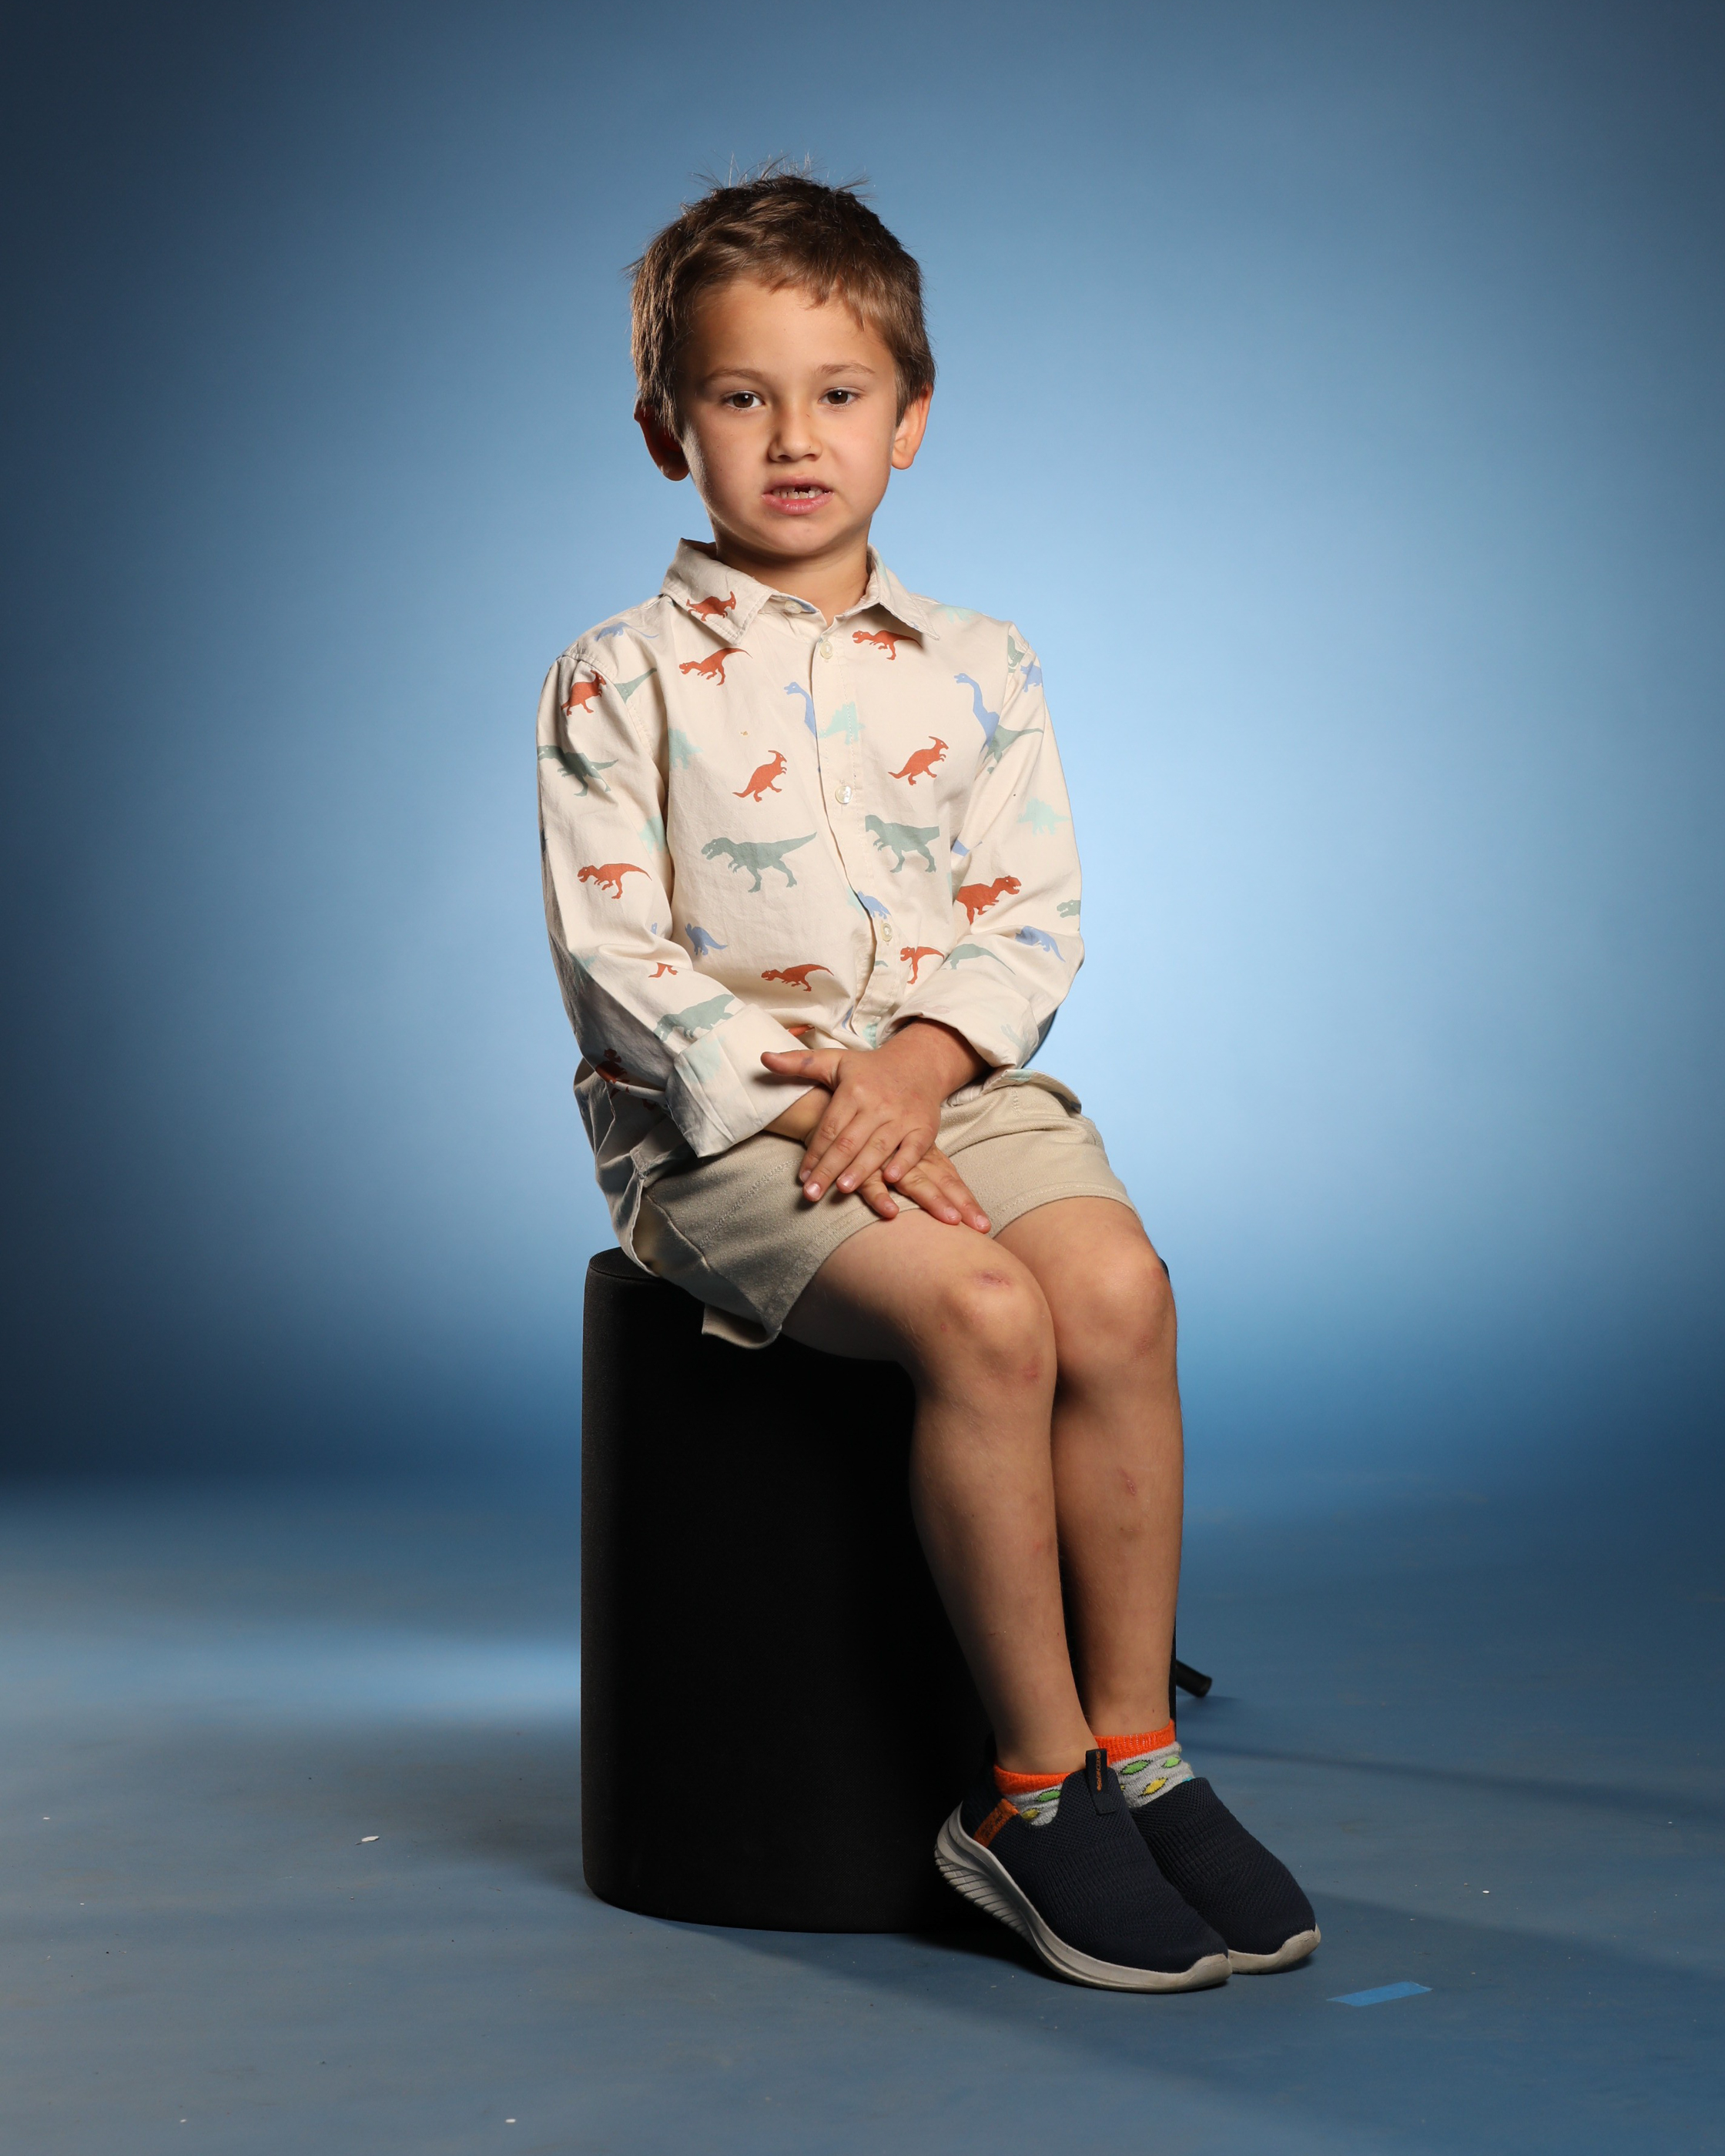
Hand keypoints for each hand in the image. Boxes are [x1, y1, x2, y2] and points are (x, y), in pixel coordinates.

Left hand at [761, 1021, 985, 1202]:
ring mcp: (902, 1116)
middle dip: (828, 1169)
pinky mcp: (923, 1127)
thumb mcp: (835, 1061)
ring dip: (860, 1170)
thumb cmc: (870, 1069)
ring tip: (841, 1190)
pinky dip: (903, 1163)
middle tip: (811, 1194)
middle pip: (849, 1142)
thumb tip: (763, 1058)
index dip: (813, 1153)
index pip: (829, 1127)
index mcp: (853, 1090)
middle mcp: (877, 1104)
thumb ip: (798, 1064)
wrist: (919, 1064)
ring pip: (878, 1148)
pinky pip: (913, 1148)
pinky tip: (890, 1179)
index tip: (801, 1177)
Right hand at [853, 1144, 990, 1231]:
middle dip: (962, 1205)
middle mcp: (911, 1158)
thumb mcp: (902, 1148)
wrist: (843, 1107)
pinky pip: (871, 1184)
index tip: (985, 1225)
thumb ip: (921, 1170)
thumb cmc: (875, 1133)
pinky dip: (881, 1197)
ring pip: (914, 1182)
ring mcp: (887, 1161)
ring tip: (951, 1220)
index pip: (950, 1180)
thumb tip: (943, 1197)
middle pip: (941, 1183)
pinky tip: (891, 1212)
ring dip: (933, 1201)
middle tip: (980, 1226)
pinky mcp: (861, 1166)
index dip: (968, 1201)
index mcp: (924, 1155)